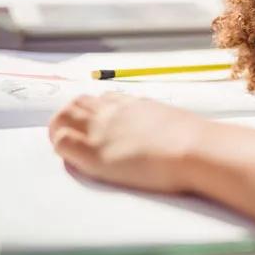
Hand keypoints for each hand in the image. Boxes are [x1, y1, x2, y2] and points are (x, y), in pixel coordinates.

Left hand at [50, 93, 203, 193]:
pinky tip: (69, 156)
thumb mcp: (176, 123)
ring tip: (64, 143)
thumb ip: (162, 124)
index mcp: (135, 105)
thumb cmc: (195, 141)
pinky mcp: (94, 152)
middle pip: (79, 103)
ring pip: (64, 116)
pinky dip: (60, 145)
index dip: (97, 110)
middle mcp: (114, 111)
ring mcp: (102, 130)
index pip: (105, 98)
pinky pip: (62, 141)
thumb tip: (171, 134)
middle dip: (72, 116)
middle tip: (74, 134)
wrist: (194, 149)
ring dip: (60, 127)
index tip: (98, 123)